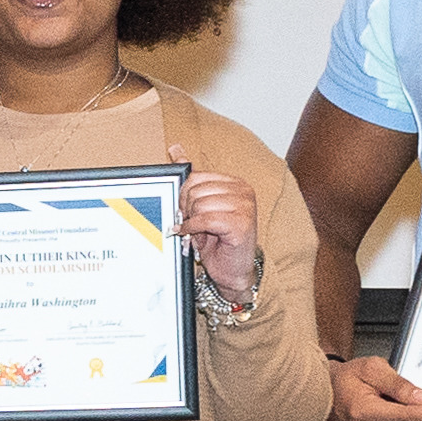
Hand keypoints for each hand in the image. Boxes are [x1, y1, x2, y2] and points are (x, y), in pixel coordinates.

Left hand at [172, 162, 263, 300]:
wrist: (233, 271)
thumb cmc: (218, 240)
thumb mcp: (202, 207)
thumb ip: (192, 180)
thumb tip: (175, 149)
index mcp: (235, 183)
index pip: (196, 177)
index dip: (183, 196)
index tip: (184, 212)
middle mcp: (243, 191)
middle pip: (195, 190)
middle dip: (186, 210)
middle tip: (190, 225)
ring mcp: (245, 206)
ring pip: (199, 204)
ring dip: (192, 222)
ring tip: (198, 233)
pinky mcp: (242, 224)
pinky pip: (205, 219)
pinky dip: (194, 229)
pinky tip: (194, 237)